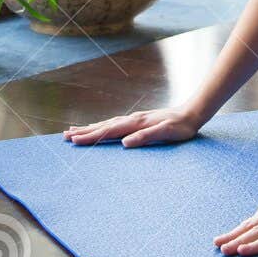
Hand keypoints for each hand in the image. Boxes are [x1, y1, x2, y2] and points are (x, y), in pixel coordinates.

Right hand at [62, 106, 202, 147]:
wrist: (192, 113)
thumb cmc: (180, 127)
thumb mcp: (166, 133)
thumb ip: (146, 137)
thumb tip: (125, 143)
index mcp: (136, 123)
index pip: (109, 131)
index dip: (91, 136)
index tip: (74, 140)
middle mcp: (132, 119)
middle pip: (103, 126)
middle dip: (84, 131)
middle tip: (65, 136)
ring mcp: (134, 119)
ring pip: (107, 124)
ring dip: (90, 128)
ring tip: (74, 130)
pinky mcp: (138, 121)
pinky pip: (115, 124)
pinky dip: (102, 126)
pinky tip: (99, 127)